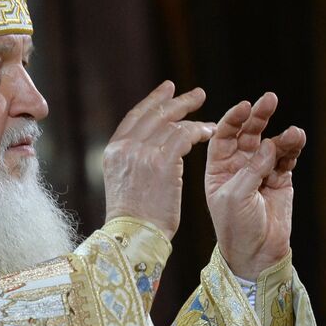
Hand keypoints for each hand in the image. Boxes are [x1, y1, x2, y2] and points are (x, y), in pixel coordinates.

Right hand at [103, 81, 214, 238]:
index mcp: (113, 150)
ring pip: (172, 123)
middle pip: (154, 113)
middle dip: (177, 101)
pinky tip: (210, 133)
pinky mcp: (162, 161)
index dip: (153, 101)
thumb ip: (134, 162)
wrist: (133, 235)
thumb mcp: (124, 183)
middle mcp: (125, 147)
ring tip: (212, 123)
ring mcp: (142, 152)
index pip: (134, 116)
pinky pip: (184, 135)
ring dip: (194, 120)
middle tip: (198, 94)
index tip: (167, 90)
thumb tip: (152, 150)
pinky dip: (199, 131)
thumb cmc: (133, 219)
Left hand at [205, 92, 305, 278]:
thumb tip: (269, 144)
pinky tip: (296, 139)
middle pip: (247, 133)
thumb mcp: (236, 197)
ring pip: (270, 143)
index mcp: (217, 168)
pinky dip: (292, 148)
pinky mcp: (280, 178)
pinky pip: (286, 157)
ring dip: (281, 134)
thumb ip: (251, 169)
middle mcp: (238, 165)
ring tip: (292, 133)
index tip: (243, 107)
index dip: (232, 119)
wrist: (256, 253)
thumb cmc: (235, 226)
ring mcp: (260, 171)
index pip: (223, 136)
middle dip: (258, 116)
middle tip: (269, 99)